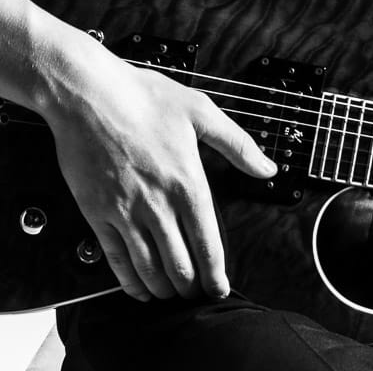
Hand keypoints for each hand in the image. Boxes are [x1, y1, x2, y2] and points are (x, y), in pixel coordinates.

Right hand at [44, 44, 275, 302]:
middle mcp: (158, 203)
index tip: (219, 287)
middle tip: (197, 293)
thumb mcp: (200, 111)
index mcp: (187, 180)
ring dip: (163, 288)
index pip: (207, 242)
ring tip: (172, 294)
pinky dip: (129, 281)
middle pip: (179, 264)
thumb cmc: (143, 97)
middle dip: (191, 286)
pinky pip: (116, 259)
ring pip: (149, 268)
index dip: (215, 273)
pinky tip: (138, 288)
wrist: (89, 94)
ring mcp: (125, 211)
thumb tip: (267, 168)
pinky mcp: (97, 213)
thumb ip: (237, 145)